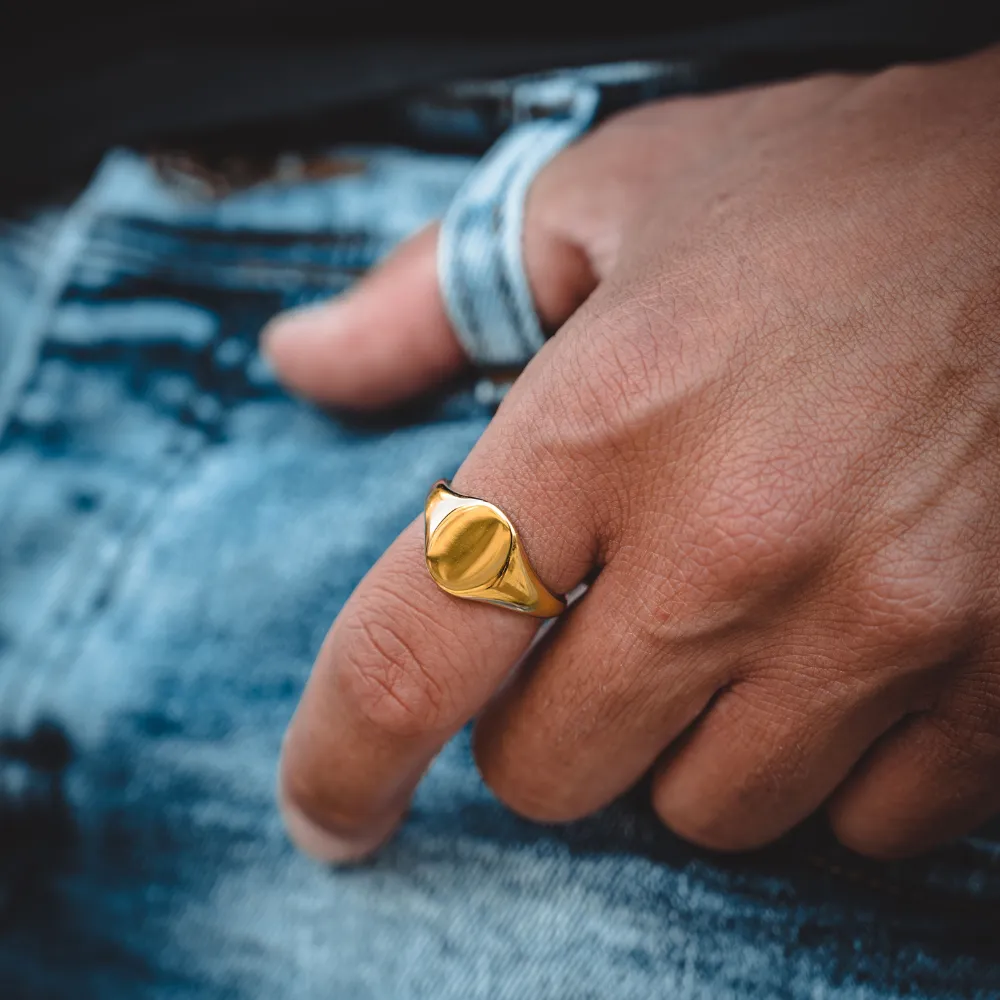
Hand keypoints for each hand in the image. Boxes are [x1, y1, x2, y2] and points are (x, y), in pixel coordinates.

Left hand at [268, 48, 999, 862]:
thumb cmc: (831, 192)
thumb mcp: (609, 200)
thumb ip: (429, 298)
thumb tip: (301, 360)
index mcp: (606, 421)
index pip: (415, 657)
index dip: (342, 760)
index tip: (329, 813)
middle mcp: (737, 547)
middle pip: (552, 770)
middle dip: (541, 718)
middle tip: (589, 622)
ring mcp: (884, 626)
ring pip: (705, 810)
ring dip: (682, 740)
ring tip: (728, 623)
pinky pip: (861, 820)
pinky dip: (824, 763)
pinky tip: (838, 654)